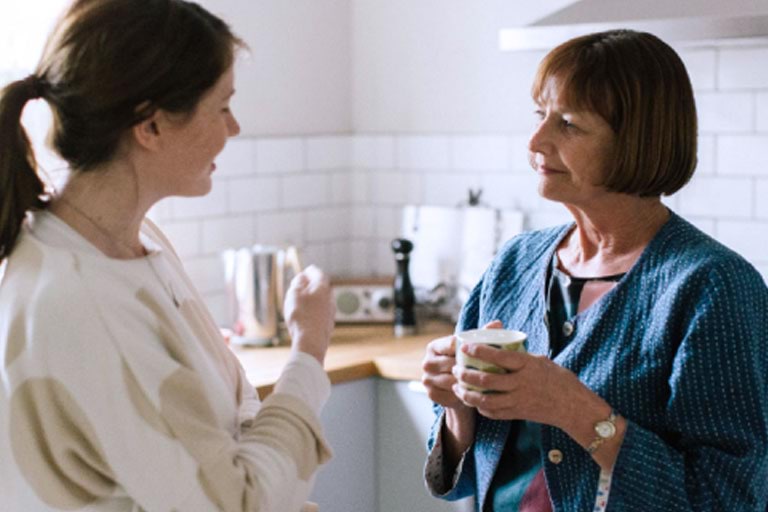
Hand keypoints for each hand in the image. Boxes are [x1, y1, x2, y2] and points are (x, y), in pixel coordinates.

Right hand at [283, 265, 334, 363]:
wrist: (311, 342)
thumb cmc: (301, 316)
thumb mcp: (294, 295)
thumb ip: (298, 284)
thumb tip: (302, 277)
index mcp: (322, 288)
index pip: (317, 273)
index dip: (310, 271)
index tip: (305, 271)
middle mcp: (330, 298)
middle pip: (321, 287)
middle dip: (311, 285)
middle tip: (301, 286)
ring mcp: (331, 312)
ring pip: (322, 301)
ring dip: (313, 299)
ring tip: (301, 302)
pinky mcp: (329, 324)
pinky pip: (321, 313)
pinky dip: (314, 311)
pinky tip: (306, 317)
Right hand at [421, 320, 502, 409]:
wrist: (455, 385)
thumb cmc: (464, 361)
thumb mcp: (471, 347)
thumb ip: (483, 334)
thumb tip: (498, 323)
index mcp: (434, 346)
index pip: (451, 345)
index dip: (468, 349)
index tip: (484, 353)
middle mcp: (427, 362)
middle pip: (450, 364)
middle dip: (468, 368)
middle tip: (489, 370)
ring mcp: (427, 379)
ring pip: (450, 381)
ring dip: (465, 383)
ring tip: (482, 383)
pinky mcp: (431, 394)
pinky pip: (449, 396)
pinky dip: (461, 395)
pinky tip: (473, 393)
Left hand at [452, 342, 584, 427]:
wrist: (573, 406)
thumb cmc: (558, 379)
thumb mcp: (540, 361)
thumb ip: (520, 357)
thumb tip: (499, 349)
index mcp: (527, 366)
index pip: (499, 357)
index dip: (480, 351)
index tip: (465, 347)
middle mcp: (521, 384)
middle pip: (487, 380)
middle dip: (466, 375)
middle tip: (456, 369)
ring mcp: (518, 401)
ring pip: (486, 400)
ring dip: (468, 394)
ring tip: (458, 387)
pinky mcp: (517, 414)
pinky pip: (494, 413)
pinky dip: (480, 407)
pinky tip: (473, 401)